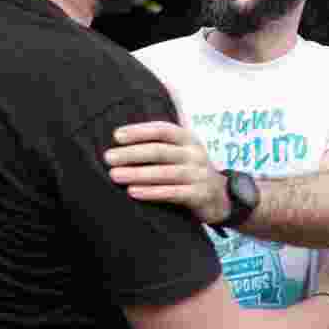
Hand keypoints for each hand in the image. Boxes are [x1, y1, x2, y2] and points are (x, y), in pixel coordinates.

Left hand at [103, 121, 230, 225]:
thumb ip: (159, 144)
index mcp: (188, 138)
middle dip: (132, 154)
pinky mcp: (200, 194)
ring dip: (137, 173)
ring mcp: (199, 174)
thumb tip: (119, 139)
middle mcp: (195, 153)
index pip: (162, 130)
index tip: (116, 136)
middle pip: (159, 151)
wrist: (220, 198)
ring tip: (115, 175)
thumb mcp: (180, 152)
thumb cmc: (189, 171)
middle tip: (108, 158)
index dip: (139, 131)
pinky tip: (133, 192)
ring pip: (165, 172)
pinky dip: (152, 192)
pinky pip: (173, 192)